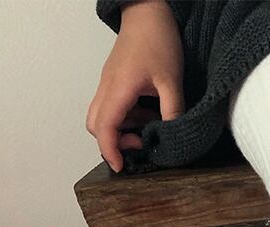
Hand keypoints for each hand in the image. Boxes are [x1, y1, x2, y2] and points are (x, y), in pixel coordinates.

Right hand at [86, 0, 184, 171]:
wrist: (148, 11)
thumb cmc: (158, 40)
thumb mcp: (171, 81)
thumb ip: (173, 112)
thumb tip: (173, 138)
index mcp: (118, 89)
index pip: (104, 127)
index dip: (110, 151)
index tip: (120, 167)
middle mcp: (107, 88)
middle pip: (96, 125)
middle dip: (115, 142)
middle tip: (142, 146)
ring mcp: (109, 84)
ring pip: (104, 116)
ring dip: (124, 129)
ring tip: (151, 128)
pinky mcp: (115, 81)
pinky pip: (114, 106)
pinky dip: (129, 118)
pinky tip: (151, 114)